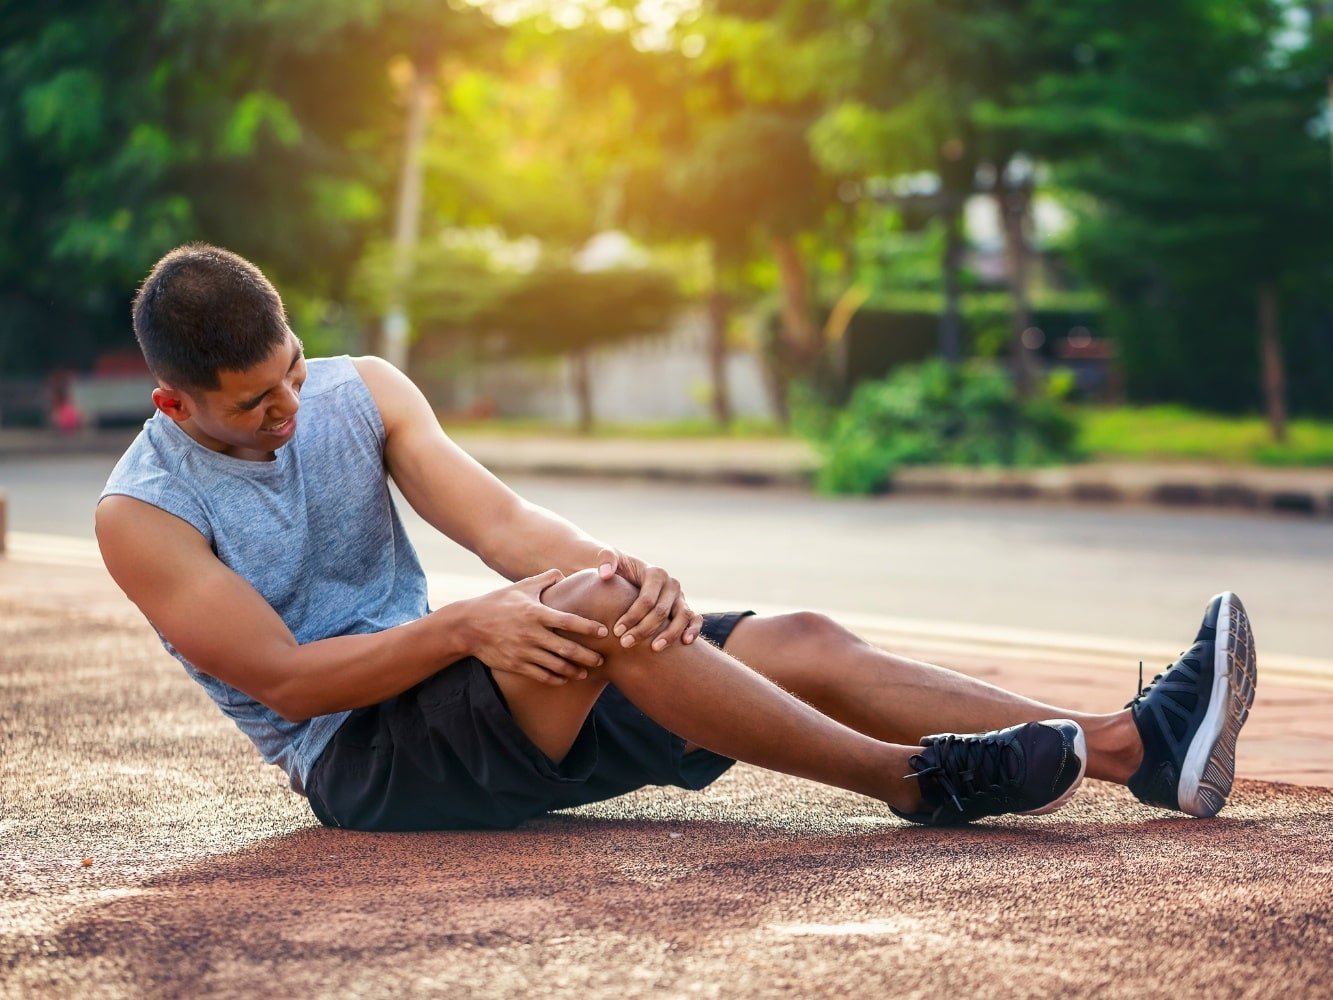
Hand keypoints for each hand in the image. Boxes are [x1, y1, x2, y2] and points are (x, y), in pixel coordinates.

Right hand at [461, 570, 607, 685]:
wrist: (468, 626)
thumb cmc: (498, 602)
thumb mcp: (520, 587)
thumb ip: (544, 580)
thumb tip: (563, 574)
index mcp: (535, 613)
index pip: (568, 621)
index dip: (588, 627)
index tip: (604, 631)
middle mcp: (531, 634)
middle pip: (567, 649)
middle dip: (587, 656)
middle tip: (602, 659)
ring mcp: (523, 652)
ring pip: (556, 666)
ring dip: (574, 671)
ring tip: (587, 672)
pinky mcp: (516, 665)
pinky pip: (541, 675)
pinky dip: (556, 678)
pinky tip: (565, 678)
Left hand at [595, 547, 702, 651]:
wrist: (629, 573)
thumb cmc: (618, 568)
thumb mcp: (608, 557)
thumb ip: (605, 559)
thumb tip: (605, 574)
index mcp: (655, 573)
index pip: (647, 599)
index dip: (632, 616)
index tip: (616, 631)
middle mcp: (671, 584)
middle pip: (661, 611)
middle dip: (643, 629)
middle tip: (625, 643)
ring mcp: (680, 597)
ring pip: (682, 616)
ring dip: (670, 635)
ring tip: (654, 648)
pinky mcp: (684, 607)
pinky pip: (695, 618)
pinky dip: (693, 630)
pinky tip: (685, 643)